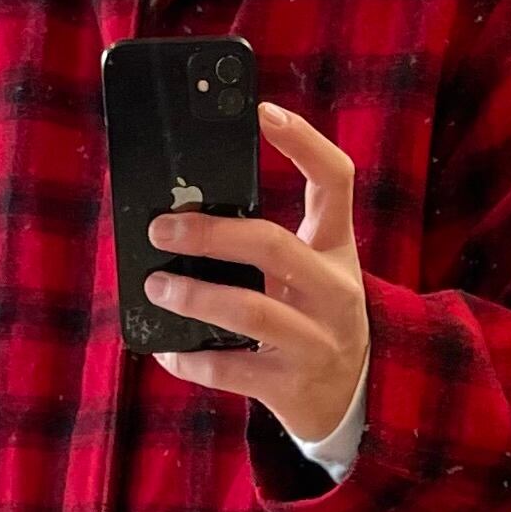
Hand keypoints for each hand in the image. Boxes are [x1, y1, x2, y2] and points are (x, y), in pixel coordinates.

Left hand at [146, 102, 367, 446]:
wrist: (354, 399)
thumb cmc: (315, 320)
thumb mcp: (312, 273)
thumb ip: (267, 243)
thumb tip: (183, 216)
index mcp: (337, 251)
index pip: (335, 181)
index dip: (303, 142)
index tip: (262, 112)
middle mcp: (335, 292)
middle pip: (274, 245)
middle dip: (210, 235)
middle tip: (162, 229)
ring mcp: (317, 342)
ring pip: (251, 309)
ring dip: (194, 295)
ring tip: (156, 286)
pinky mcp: (292, 387)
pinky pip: (231, 369)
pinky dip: (191, 358)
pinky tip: (169, 349)